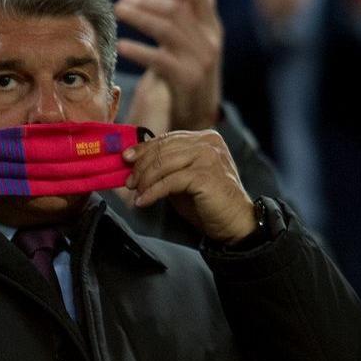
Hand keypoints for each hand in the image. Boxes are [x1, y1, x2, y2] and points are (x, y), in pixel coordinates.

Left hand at [116, 0, 222, 130]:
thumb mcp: (189, 46)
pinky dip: (139, 50)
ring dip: (140, 17)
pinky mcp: (187, 80)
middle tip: (120, 1)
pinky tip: (122, 45)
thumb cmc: (187, 75)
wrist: (199, 117)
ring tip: (118, 11)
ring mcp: (201, 61)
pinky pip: (160, 60)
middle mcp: (210, 41)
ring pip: (168, 30)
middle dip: (147, 2)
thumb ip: (181, 23)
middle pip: (177, 11)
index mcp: (213, 28)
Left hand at [122, 130, 255, 243]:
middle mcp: (208, 143)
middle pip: (162, 149)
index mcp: (204, 138)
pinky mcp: (205, 175)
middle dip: (141, 166)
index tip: (126, 159)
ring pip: (163, 164)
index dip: (143, 148)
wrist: (234, 222)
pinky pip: (169, 181)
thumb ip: (167, 165)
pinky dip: (152, 192)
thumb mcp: (183, 176)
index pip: (166, 139)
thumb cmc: (207, 201)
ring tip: (137, 193)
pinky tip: (143, 201)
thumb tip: (134, 161)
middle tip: (129, 182)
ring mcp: (208, 157)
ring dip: (145, 180)